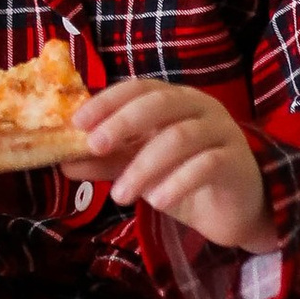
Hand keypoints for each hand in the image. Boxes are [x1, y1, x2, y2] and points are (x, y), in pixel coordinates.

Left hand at [67, 80, 265, 250]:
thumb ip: (106, 163)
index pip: (138, 88)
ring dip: (144, 166)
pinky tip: (157, 203)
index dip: (108, 101)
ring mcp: (221, 131)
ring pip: (180, 137)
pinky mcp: (236, 161)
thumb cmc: (185, 180)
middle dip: (122, 122)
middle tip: (94, 146)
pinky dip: (177, 183)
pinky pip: (206, 165)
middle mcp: (199, 107)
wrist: (235, 210)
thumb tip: (63, 161)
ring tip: (121, 196)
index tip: (77, 122)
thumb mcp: (140, 170)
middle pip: (160, 103)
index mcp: (174, 100)